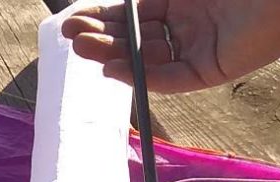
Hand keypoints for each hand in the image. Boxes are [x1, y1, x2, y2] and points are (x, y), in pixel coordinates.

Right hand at [61, 0, 279, 92]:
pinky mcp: (210, 70)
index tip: (75, 18)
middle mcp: (186, 26)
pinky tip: (113, 68)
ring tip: (82, 49)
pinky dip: (141, 75)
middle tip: (68, 36)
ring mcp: (197, 49)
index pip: (133, 13)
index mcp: (181, 0)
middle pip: (135, 37)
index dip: (104, 17)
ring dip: (113, 55)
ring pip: (146, 58)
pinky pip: (170, 77)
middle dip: (101, 36)